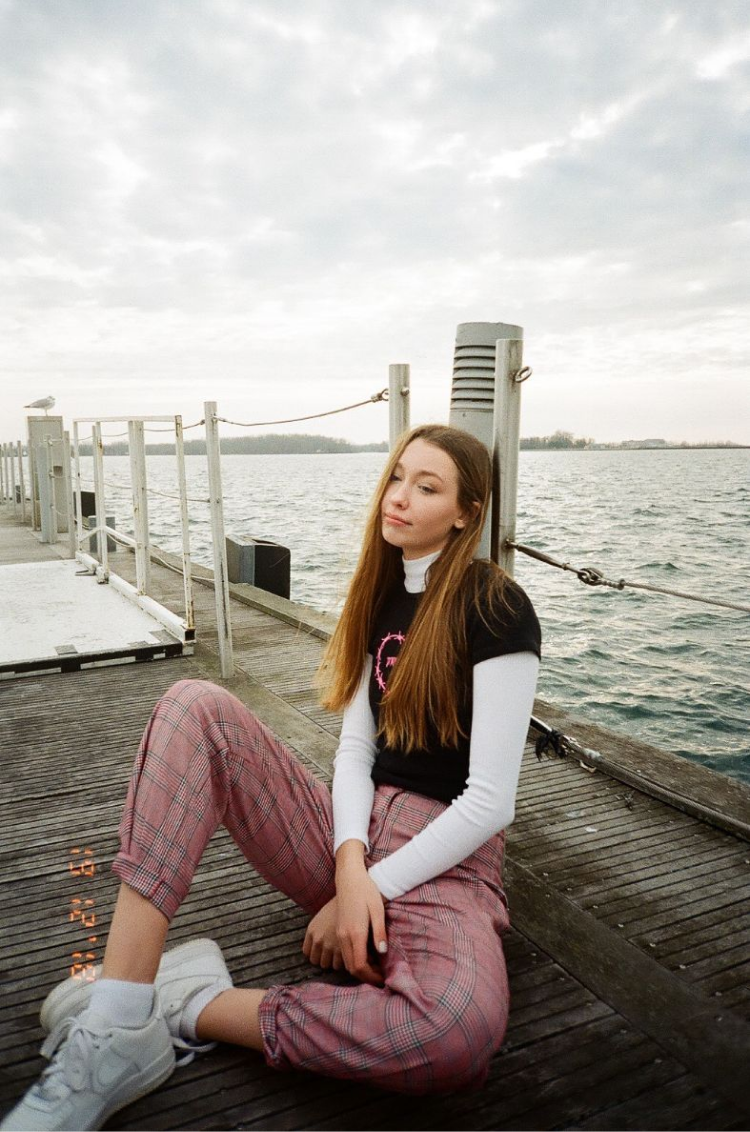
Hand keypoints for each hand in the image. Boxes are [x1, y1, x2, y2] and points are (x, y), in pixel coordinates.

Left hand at [302, 897, 343, 970]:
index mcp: (312, 931)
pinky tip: (347, 956)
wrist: (354, 897)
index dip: (316, 953)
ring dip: (333, 962)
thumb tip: (319, 945)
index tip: (322, 952)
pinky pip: (338, 966)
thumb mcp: (323, 916)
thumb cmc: (341, 907)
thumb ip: (319, 931)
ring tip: (340, 956)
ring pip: (327, 965)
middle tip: (333, 954)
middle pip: (317, 961)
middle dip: (324, 959)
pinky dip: (342, 963)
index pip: (307, 952)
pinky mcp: (341, 950)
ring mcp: (329, 945)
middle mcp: (318, 939)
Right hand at [335, 846, 387, 986]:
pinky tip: (361, 954)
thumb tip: (383, 953)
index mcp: (355, 932)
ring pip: (343, 962)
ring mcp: (336, 933)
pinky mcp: (334, 930)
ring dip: (357, 969)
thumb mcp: (378, 910)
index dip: (371, 977)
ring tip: (373, 964)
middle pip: (351, 967)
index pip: (360, 965)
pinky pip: (338, 954)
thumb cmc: (367, 891)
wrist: (349, 877)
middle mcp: (342, 936)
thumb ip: (379, 932)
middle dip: (366, 976)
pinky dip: (348, 960)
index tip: (382, 979)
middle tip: (380, 974)